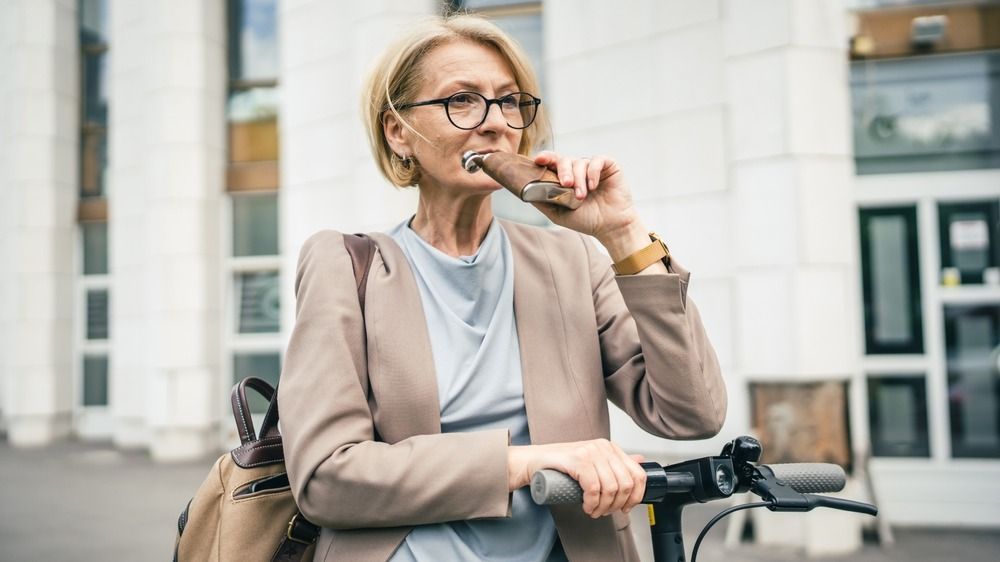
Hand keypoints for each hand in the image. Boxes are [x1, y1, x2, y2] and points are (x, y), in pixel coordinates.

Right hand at [507, 439, 646, 517]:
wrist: (534, 461)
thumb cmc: (561, 464)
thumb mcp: (593, 462)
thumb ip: (615, 461)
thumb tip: (639, 460)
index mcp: (610, 447)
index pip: (637, 473)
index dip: (636, 496)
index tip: (626, 507)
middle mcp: (603, 447)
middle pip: (625, 483)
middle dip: (617, 505)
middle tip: (605, 512)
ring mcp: (590, 452)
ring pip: (611, 488)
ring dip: (603, 507)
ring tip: (594, 511)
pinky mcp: (578, 460)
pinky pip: (594, 488)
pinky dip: (592, 503)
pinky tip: (587, 506)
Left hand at [530, 151, 638, 243]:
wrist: (610, 226)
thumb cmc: (585, 220)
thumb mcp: (557, 213)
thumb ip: (541, 200)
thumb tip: (521, 190)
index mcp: (564, 178)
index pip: (552, 162)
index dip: (545, 158)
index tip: (538, 160)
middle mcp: (577, 170)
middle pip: (564, 160)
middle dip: (563, 171)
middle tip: (566, 185)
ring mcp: (592, 167)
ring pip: (580, 162)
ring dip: (579, 179)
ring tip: (582, 196)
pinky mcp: (608, 165)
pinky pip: (597, 160)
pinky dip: (593, 172)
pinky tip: (593, 186)